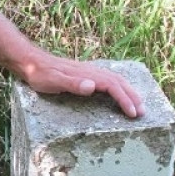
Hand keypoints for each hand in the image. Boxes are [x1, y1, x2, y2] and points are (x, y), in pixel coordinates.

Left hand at [23, 57, 144, 118]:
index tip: (133, 114)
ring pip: (116, 80)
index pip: (113, 87)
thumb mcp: (53, 81)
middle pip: (119, 82)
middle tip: (143, 113)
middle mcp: (92, 71)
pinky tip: (120, 92)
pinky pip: (109, 80)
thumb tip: (93, 86)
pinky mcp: (86, 74)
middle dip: (132, 97)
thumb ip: (72, 84)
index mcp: (88, 74)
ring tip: (138, 105)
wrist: (31, 61)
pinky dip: (120, 87)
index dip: (124, 100)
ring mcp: (90, 71)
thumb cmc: (40, 74)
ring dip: (128, 92)